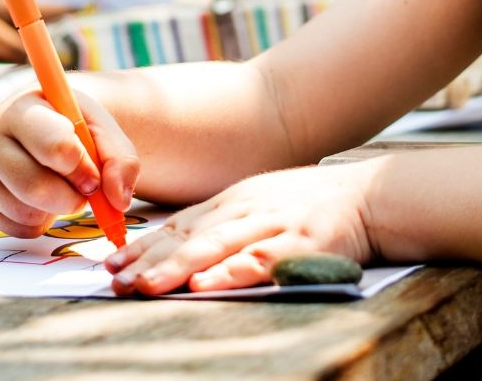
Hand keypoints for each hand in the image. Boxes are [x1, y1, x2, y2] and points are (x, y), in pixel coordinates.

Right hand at [0, 88, 139, 237]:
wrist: (44, 129)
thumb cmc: (74, 129)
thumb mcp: (103, 131)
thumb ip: (121, 160)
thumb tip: (118, 201)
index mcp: (24, 108)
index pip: (54, 146)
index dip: (82, 168)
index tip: (92, 173)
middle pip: (34, 187)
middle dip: (71, 197)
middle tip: (83, 189)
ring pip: (25, 211)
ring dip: (56, 209)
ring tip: (61, 188)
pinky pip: (17, 228)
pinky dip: (41, 223)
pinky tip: (42, 200)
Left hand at [103, 163, 374, 295]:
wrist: (370, 196)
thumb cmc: (311, 204)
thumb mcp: (260, 202)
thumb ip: (223, 222)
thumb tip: (179, 246)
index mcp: (233, 200)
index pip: (178, 224)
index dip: (142, 245)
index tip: (111, 264)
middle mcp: (245, 209)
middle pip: (187, 236)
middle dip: (146, 260)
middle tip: (113, 281)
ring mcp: (271, 224)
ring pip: (215, 246)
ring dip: (175, 267)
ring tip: (143, 286)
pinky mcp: (300, 243)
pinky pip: (260, 259)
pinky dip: (231, 272)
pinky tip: (207, 283)